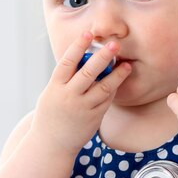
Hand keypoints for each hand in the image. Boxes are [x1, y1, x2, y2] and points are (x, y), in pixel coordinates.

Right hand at [30, 32, 131, 156]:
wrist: (51, 144)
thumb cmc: (51, 115)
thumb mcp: (51, 94)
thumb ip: (65, 79)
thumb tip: (81, 59)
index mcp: (55, 87)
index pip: (67, 62)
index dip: (78, 46)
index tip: (89, 33)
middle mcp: (68, 97)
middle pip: (88, 72)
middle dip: (102, 57)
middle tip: (115, 44)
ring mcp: (82, 108)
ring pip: (103, 88)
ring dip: (117, 75)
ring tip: (126, 65)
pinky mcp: (93, 118)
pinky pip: (106, 101)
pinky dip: (113, 90)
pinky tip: (120, 81)